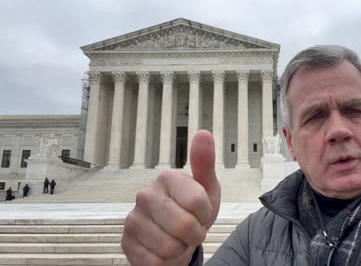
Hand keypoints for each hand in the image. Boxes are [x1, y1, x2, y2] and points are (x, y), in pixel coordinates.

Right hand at [122, 130, 220, 264]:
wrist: (176, 238)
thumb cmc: (192, 212)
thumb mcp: (207, 188)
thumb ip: (205, 163)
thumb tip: (204, 134)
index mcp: (167, 178)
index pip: (197, 202)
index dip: (206, 214)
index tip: (202, 212)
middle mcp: (146, 195)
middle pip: (184, 225)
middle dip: (195, 234)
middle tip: (191, 230)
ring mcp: (134, 219)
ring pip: (170, 247)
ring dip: (180, 248)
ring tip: (177, 238)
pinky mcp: (126, 242)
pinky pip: (155, 261)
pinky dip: (165, 261)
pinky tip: (163, 249)